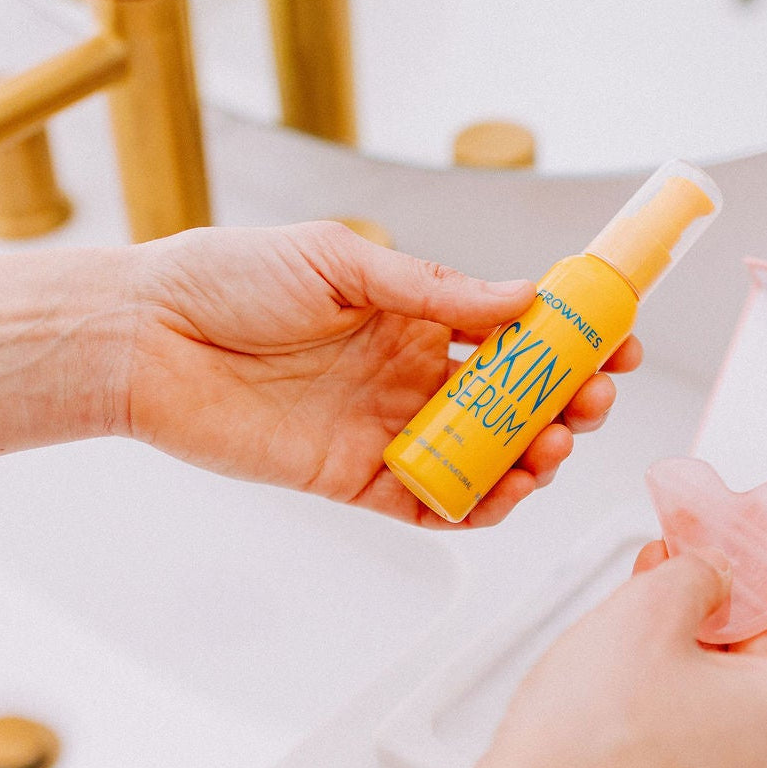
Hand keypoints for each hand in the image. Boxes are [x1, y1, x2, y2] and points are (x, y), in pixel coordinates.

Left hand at [126, 222, 640, 527]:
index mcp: (415, 317)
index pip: (514, 333)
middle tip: (593, 399)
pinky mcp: (360, 479)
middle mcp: (412, 376)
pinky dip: (480, 504)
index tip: (616, 339)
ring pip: (486, 455)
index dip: (570, 340)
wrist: (149, 336)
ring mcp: (391, 430)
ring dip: (534, 455)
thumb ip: (435, 290)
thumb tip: (524, 298)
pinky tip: (510, 491)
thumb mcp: (343, 263)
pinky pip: (435, 502)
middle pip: (515, 400)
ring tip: (555, 444)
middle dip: (567, 401)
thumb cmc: (231, 279)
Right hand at [467, 541, 766, 767]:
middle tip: (708, 549)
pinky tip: (640, 640)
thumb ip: (698, 573)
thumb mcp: (651, 610)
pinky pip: (710, 719)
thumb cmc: (594, 742)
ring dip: (704, 630)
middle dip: (743, 596)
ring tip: (654, 583)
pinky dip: (686, 672)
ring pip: (738, 686)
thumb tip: (711, 577)